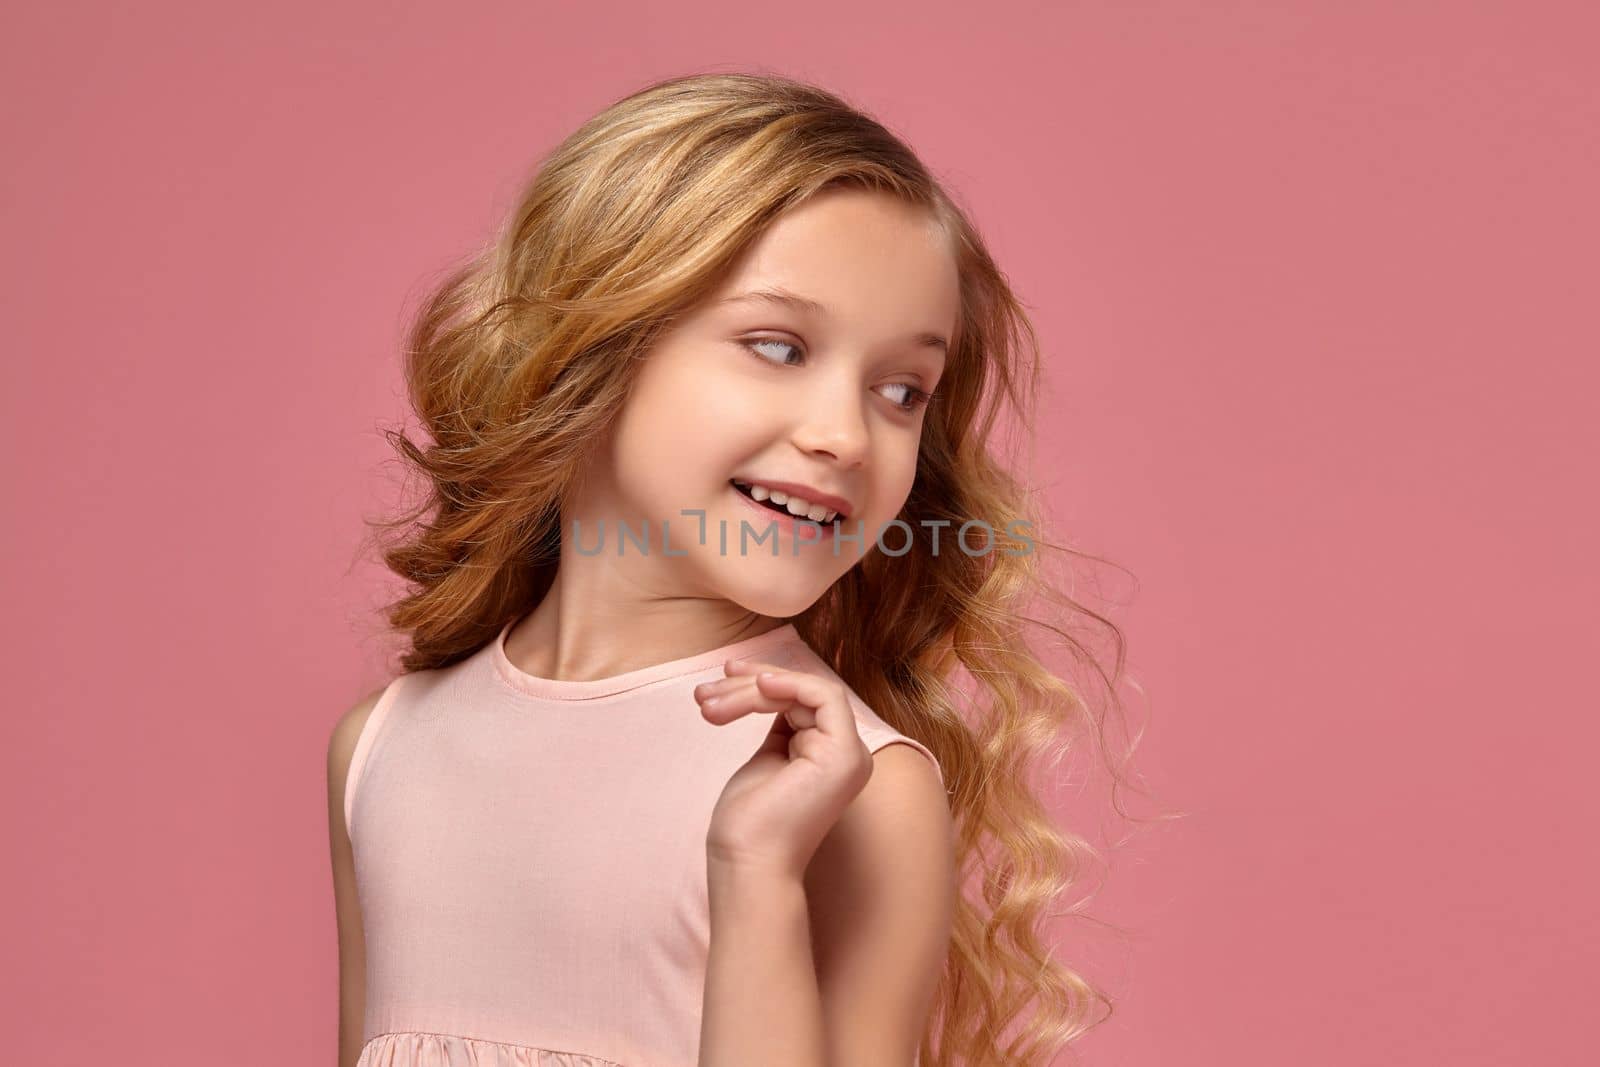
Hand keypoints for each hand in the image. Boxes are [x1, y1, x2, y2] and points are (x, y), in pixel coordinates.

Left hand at [694, 657, 874, 881]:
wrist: (747, 863)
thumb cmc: (748, 823)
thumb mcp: (765, 760)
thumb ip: (778, 727)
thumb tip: (765, 684)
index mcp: (830, 756)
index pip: (801, 700)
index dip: (762, 682)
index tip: (721, 677)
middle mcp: (848, 754)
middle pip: (800, 692)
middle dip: (747, 685)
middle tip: (703, 694)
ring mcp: (850, 755)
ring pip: (804, 690)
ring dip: (750, 689)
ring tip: (707, 704)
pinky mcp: (844, 755)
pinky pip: (824, 696)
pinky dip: (789, 684)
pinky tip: (755, 686)